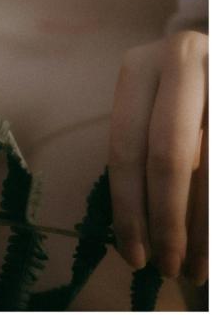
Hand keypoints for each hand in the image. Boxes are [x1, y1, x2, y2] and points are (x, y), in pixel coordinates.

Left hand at [109, 31, 207, 283]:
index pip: (125, 150)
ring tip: (196, 269)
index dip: (128, 209)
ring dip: (204, 228)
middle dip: (168, 221)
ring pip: (209, 167)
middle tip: (168, 269)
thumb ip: (143, 154)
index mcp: (140, 68)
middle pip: (167, 157)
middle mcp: (181, 60)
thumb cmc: (180, 97)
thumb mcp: (154, 110)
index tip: (133, 256)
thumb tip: (133, 235)